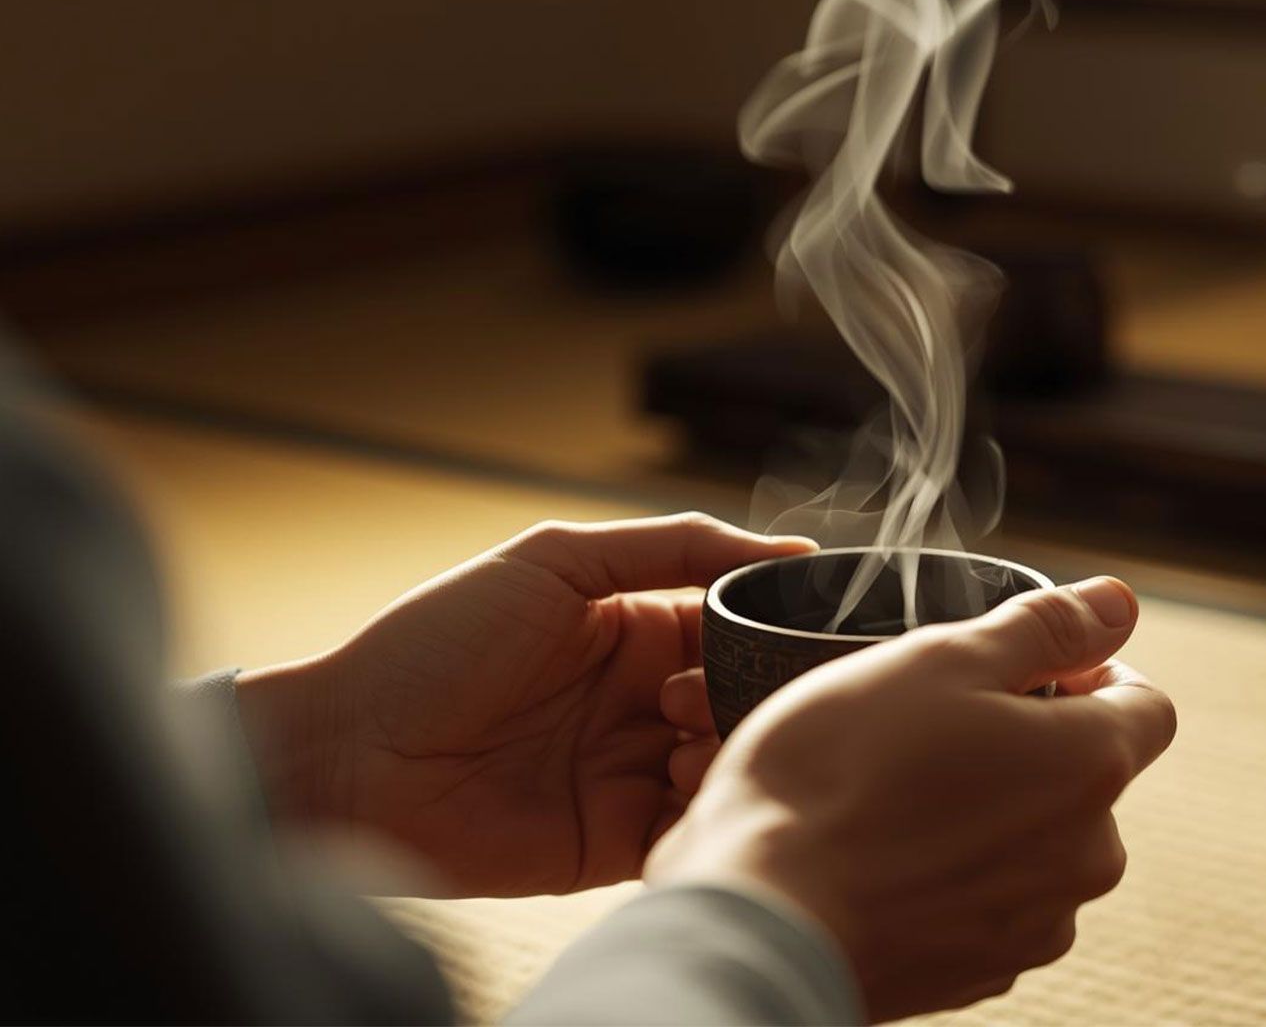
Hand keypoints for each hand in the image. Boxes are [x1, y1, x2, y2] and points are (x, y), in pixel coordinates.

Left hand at [235, 513, 814, 896]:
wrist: (352, 755)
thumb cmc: (437, 643)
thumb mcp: (555, 560)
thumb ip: (675, 546)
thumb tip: (789, 551)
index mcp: (633, 629)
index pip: (732, 627)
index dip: (765, 630)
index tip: (791, 631)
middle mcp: (640, 702)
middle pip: (740, 699)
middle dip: (747, 694)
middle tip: (697, 693)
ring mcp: (631, 772)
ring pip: (726, 764)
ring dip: (728, 748)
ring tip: (680, 739)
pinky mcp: (617, 840)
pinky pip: (691, 830)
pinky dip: (708, 811)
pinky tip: (682, 782)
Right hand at [648, 576, 1174, 1021]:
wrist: (761, 917)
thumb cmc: (838, 774)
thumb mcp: (938, 661)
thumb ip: (1043, 628)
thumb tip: (1119, 602)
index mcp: (1091, 766)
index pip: (1145, 704)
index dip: (1087, 672)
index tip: (1013, 670)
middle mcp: (1086, 857)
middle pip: (1084, 776)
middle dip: (1023, 744)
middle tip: (925, 727)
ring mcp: (1034, 926)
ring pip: (1031, 842)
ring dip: (984, 811)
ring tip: (889, 797)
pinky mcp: (979, 974)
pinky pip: (984, 903)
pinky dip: (948, 875)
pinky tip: (878, 857)